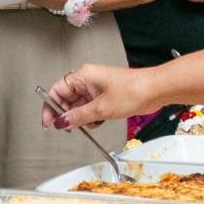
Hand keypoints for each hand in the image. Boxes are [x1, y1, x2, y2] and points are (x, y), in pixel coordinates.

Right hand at [43, 63, 157, 127]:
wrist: (154, 90)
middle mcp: (88, 80)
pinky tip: (99, 121)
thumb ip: (78, 117)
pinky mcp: (105, 95)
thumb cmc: (133, 90)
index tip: (49, 122)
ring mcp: (97, 88)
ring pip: (79, 106)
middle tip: (71, 126)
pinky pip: (90, 108)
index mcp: (83, 76)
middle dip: (68, 115)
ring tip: (92, 122)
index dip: (50, 107)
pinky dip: (92, 116)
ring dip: (82, 117)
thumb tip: (61, 122)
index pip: (56, 91)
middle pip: (66, 99)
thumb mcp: (100, 109)